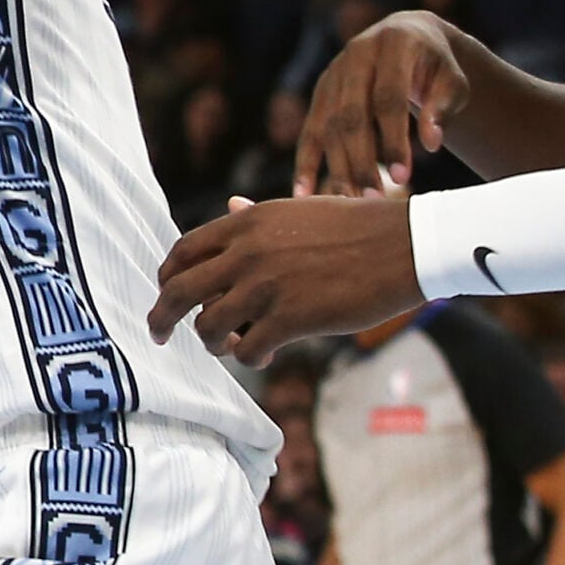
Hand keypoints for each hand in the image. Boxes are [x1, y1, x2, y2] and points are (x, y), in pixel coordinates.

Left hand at [150, 195, 420, 366]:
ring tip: (227, 345)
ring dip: (212, 342)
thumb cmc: (357, 226)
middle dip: (160, 318)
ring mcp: (266, 287)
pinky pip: (246, 350)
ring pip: (208, 326)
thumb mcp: (299, 210)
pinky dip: (249, 358)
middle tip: (159, 334)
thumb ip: (257, 217)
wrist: (405, 245)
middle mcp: (246, 254)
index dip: (166, 276)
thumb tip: (230, 206)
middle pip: (178, 291)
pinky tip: (264, 355)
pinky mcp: (290, 319)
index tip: (165, 292)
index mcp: (246, 224)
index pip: (183, 252)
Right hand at [295, 12, 469, 196]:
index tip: (403, 177)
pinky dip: (306, 163)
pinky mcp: (321, 91)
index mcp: (393, 46)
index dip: (393, 139)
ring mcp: (332, 74)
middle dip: (361, 160)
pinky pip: (310, 131)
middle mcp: (355, 56)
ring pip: (328, 126)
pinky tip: (304, 193)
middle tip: (374, 197)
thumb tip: (430, 144)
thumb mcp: (452, 79)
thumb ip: (442, 108)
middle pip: (351, 116)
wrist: (407, 35)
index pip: (388, 99)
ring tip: (352, 200)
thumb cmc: (436, 65)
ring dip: (338, 166)